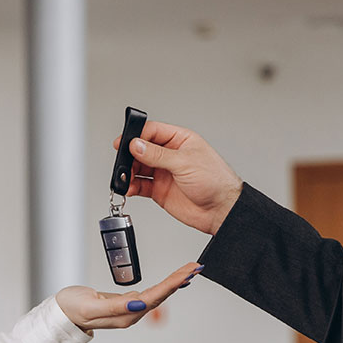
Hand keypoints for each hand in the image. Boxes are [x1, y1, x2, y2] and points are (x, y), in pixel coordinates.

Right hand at [55, 263, 202, 330]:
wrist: (60, 314)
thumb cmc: (71, 309)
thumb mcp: (90, 306)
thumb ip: (115, 307)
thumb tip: (138, 304)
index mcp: (125, 314)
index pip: (154, 297)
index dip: (171, 284)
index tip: (186, 273)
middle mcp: (130, 314)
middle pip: (160, 295)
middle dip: (179, 281)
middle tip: (195, 268)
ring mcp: (128, 309)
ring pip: (157, 294)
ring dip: (174, 282)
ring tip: (189, 272)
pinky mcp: (125, 303)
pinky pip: (150, 293)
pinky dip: (163, 285)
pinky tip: (171, 281)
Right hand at [113, 121, 243, 235]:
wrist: (220, 210)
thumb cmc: (215, 181)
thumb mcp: (185, 162)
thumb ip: (158, 154)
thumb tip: (136, 145)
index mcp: (179, 140)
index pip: (152, 131)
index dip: (136, 136)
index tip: (124, 143)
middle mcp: (170, 155)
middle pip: (141, 149)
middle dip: (129, 155)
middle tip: (122, 162)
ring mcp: (163, 172)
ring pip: (138, 167)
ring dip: (128, 171)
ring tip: (124, 177)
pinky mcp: (159, 189)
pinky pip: (140, 185)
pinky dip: (131, 186)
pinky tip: (128, 187)